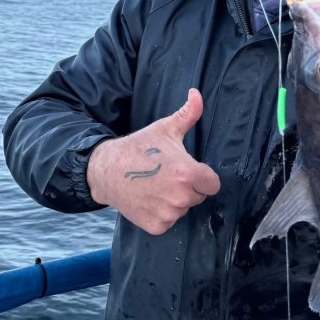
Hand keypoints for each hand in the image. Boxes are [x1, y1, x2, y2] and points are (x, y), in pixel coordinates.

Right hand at [86, 88, 220, 233]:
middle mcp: (180, 197)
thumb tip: (197, 93)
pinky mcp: (156, 226)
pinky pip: (170, 221)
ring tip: (157, 185)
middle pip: (198, 195)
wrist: (107, 169)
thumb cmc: (140, 148)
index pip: (213, 184)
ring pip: (184, 208)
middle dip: (189, 187)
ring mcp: (168, 214)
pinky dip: (162, 213)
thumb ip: (188, 113)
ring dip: (176, 200)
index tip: (191, 170)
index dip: (203, 176)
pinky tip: (150, 198)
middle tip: (169, 175)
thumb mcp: (165, 128)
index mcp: (187, 174)